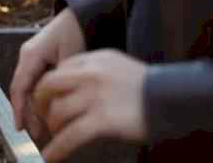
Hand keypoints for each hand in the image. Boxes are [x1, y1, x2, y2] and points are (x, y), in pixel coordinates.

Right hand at [9, 8, 84, 144]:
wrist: (83, 14)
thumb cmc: (76, 31)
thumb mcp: (71, 57)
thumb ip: (62, 81)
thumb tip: (57, 105)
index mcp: (31, 55)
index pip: (20, 87)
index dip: (19, 110)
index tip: (20, 128)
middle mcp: (28, 56)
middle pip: (23, 90)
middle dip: (28, 113)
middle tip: (35, 133)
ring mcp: (33, 58)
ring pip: (29, 88)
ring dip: (34, 107)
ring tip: (42, 127)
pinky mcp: (41, 60)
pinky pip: (37, 82)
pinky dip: (41, 97)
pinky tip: (48, 110)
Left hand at [32, 50, 148, 161]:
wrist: (173, 98)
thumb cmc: (149, 87)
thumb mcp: (118, 67)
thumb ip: (95, 72)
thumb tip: (73, 88)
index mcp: (94, 60)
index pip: (58, 70)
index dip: (48, 88)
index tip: (46, 100)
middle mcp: (90, 75)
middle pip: (48, 86)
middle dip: (40, 104)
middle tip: (43, 117)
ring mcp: (96, 97)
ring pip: (57, 112)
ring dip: (52, 128)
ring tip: (56, 137)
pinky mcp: (102, 120)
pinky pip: (70, 136)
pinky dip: (57, 149)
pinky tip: (50, 157)